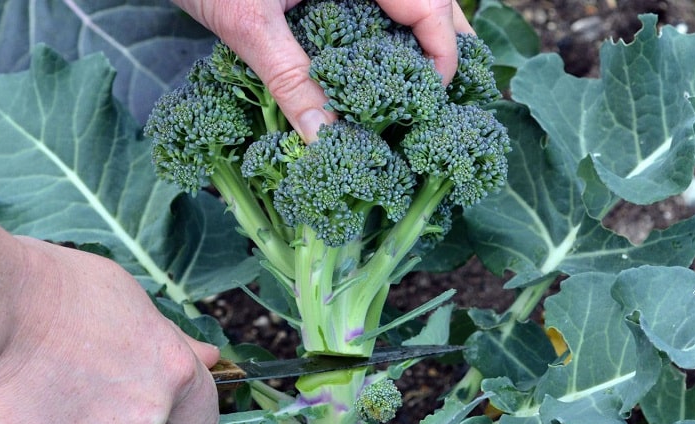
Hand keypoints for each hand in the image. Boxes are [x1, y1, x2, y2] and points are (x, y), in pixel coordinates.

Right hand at [0, 211, 219, 423]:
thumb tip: (210, 358)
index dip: (186, 411)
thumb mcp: (133, 301)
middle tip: (94, 382)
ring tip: (58, 387)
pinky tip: (35, 408)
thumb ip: (174, 342)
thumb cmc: (60, 288)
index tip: (172, 406)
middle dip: (131, 412)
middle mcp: (148, 411)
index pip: (203, 417)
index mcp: (174, 371)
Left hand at [174, 0, 473, 141]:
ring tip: (432, 76)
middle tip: (448, 91)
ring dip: (424, 30)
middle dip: (447, 40)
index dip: (444, 54)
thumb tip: (325, 139)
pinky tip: (387, 56)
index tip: (432, 99)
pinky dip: (391, 23)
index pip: (429, 3)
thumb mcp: (246, 25)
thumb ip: (289, 80)